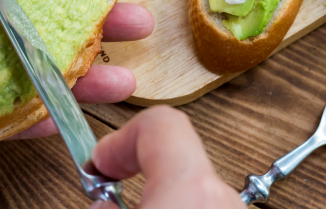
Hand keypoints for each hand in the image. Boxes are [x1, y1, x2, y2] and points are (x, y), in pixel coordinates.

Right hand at [91, 106, 244, 208]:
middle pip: (174, 156)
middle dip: (137, 166)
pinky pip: (205, 205)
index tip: (101, 161)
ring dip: (158, 190)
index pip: (159, 125)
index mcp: (192, 190)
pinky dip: (179, 206)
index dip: (121, 137)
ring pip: (191, 184)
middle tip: (109, 186)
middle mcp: (223, 197)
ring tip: (131, 208)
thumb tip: (102, 208)